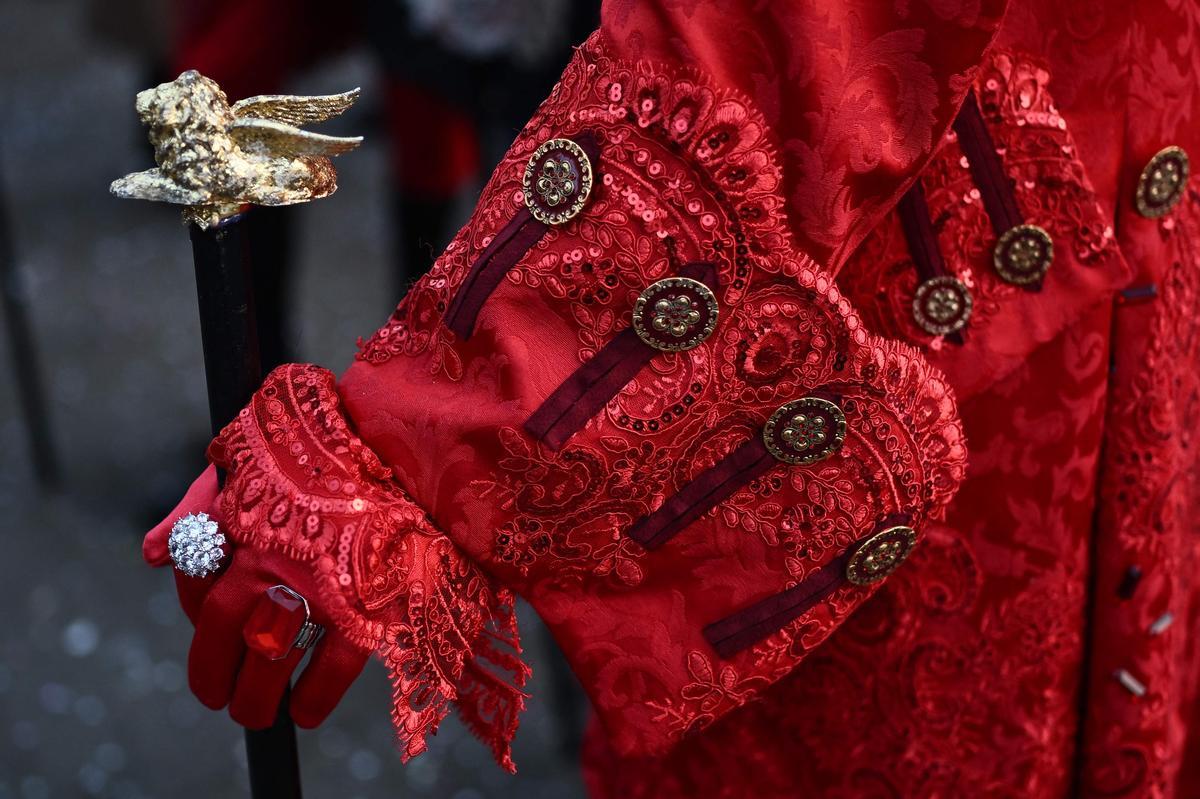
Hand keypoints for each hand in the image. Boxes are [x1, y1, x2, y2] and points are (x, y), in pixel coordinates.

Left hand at [144, 466, 369, 728]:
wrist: (392, 443)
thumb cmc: (315, 453)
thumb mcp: (247, 461)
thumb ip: (197, 506)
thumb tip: (151, 555)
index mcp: (240, 524)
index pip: (199, 592)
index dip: (198, 625)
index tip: (208, 644)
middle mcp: (272, 559)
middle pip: (226, 637)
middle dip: (217, 680)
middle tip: (223, 702)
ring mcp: (320, 586)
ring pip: (272, 661)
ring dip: (258, 700)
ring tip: (259, 714)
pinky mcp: (366, 604)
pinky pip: (334, 667)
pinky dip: (316, 697)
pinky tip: (305, 711)